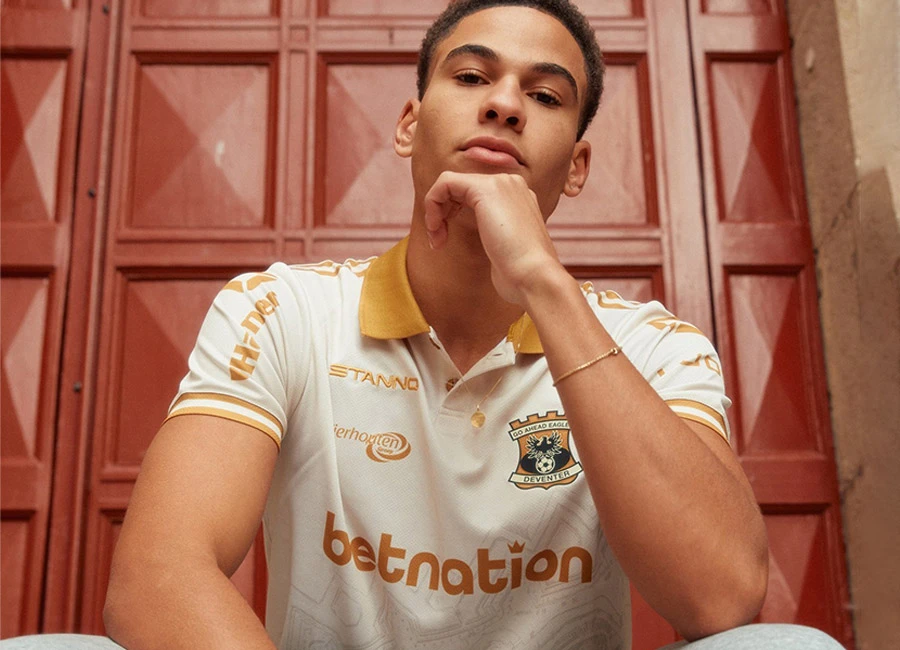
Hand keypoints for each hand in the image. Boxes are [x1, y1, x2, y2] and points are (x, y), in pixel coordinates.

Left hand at [423, 171, 564, 304]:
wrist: (534, 276)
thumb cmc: (520, 273)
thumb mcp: (506, 249)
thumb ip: (495, 234)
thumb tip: (485, 235)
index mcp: (517, 197)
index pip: (473, 193)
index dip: (452, 213)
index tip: (444, 240)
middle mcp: (510, 184)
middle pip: (460, 186)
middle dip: (441, 211)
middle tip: (438, 240)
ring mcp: (500, 183)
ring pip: (450, 183)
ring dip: (434, 209)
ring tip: (436, 238)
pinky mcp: (485, 188)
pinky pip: (445, 182)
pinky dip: (432, 203)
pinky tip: (435, 228)